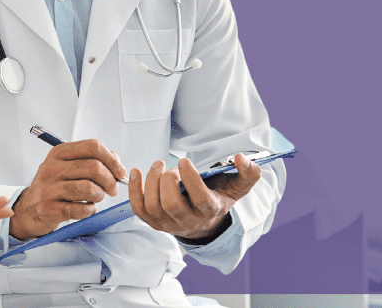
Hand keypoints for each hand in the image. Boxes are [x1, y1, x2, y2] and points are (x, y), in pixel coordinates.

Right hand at [10, 139, 127, 239]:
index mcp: (59, 153)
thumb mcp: (67, 167)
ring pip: (88, 188)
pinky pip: (80, 209)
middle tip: (112, 189)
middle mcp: (52, 168)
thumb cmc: (53, 187)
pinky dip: (89, 210)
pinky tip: (86, 208)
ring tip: (96, 198)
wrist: (28, 209)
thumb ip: (91, 160)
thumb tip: (115, 160)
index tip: (119, 171)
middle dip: (109, 180)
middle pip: (93, 167)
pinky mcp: (48, 208)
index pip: (92, 147)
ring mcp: (48, 188)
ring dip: (99, 195)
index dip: (111, 159)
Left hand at [128, 153, 260, 241]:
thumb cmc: (219, 197)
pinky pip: (139, 209)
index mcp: (209, 210)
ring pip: (153, 206)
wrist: (205, 222)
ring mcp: (168, 224)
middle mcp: (188, 220)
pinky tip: (136, 172)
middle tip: (171, 167)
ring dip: (151, 182)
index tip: (185, 161)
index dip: (190, 179)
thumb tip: (240, 157)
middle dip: (167, 180)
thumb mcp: (238, 187)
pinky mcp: (154, 222)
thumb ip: (248, 173)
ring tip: (158, 166)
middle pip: (171, 204)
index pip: (199, 199)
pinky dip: (133, 190)